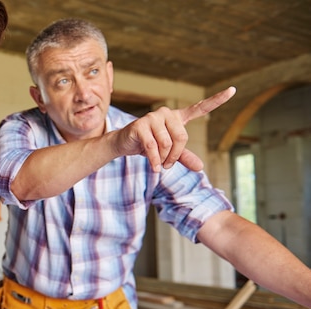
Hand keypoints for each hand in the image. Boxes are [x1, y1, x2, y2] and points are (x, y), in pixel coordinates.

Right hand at [114, 86, 235, 171]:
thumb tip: (200, 167)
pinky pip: (153, 147)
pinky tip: (155, 168)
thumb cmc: (148, 145)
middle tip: (168, 164)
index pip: (200, 108)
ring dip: (164, 159)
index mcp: (177, 118)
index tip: (232, 90)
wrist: (124, 144)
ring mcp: (152, 118)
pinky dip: (155, 160)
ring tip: (158, 164)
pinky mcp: (140, 126)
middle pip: (182, 137)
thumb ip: (185, 157)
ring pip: (167, 144)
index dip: (216, 100)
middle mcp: (166, 113)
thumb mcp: (169, 152)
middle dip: (176, 155)